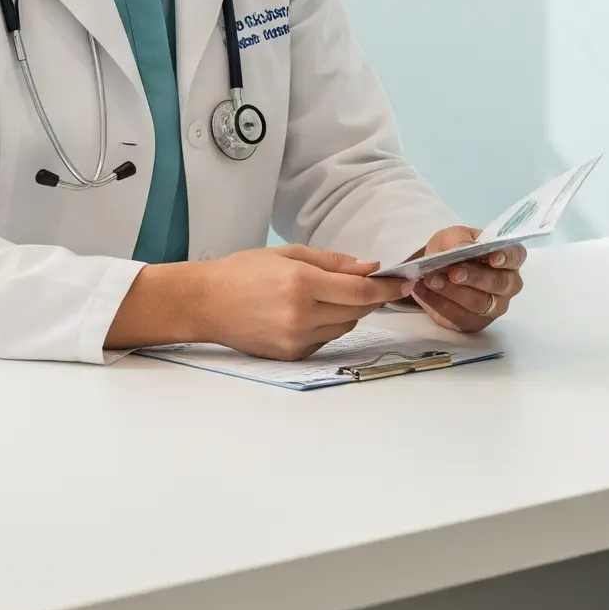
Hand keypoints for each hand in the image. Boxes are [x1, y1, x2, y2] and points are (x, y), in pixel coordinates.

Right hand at [109, 246, 409, 359]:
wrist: (205, 303)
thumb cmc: (242, 272)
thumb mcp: (288, 254)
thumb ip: (333, 262)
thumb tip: (371, 268)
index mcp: (301, 284)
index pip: (360, 292)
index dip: (387, 289)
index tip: (403, 283)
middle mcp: (301, 315)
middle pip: (357, 312)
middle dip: (365, 298)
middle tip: (360, 283)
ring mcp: (295, 339)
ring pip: (343, 327)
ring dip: (344, 312)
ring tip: (320, 296)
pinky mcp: (291, 355)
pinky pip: (325, 340)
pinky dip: (325, 326)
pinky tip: (304, 313)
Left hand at [406, 225, 527, 333]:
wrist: (434, 268)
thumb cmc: (453, 248)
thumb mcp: (452, 236)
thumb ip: (459, 240)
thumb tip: (464, 248)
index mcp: (508, 258)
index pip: (516, 256)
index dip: (507, 258)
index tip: (493, 258)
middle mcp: (507, 284)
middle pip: (499, 283)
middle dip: (474, 277)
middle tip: (453, 272)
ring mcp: (494, 306)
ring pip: (479, 303)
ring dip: (454, 292)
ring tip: (432, 280)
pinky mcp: (474, 322)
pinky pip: (460, 317)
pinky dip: (439, 304)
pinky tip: (424, 291)